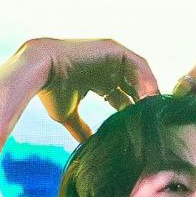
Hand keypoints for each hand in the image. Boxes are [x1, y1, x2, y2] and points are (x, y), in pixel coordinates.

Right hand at [27, 37, 159, 141]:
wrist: (42, 70)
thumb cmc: (50, 92)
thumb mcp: (69, 115)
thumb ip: (80, 129)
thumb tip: (87, 147)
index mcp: (97, 81)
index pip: (123, 96)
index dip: (133, 111)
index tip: (141, 127)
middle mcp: (105, 68)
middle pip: (133, 86)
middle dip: (144, 103)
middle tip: (153, 120)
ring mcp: (110, 57)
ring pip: (138, 75)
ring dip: (148, 91)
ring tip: (153, 110)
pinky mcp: (113, 49)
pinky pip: (137, 64)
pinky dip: (145, 78)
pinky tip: (149, 95)